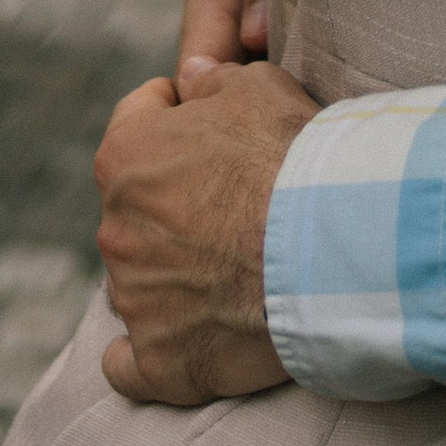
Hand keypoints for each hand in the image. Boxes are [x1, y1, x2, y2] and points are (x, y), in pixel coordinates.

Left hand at [95, 61, 317, 405]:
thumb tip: (191, 79)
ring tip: (240, 268)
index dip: (179, 113)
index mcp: (127, 155)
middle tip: (240, 200)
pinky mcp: (160, 361)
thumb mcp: (258, 87)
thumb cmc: (294, 158)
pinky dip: (145, 355)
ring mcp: (134, 300)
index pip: (139, 117)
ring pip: (141, 278)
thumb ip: (211, 80)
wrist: (330, 245)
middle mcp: (115, 227)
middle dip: (177, 198)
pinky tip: (174, 342)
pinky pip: (129, 366)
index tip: (217, 125)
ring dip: (175, 270)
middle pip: (139, 204)